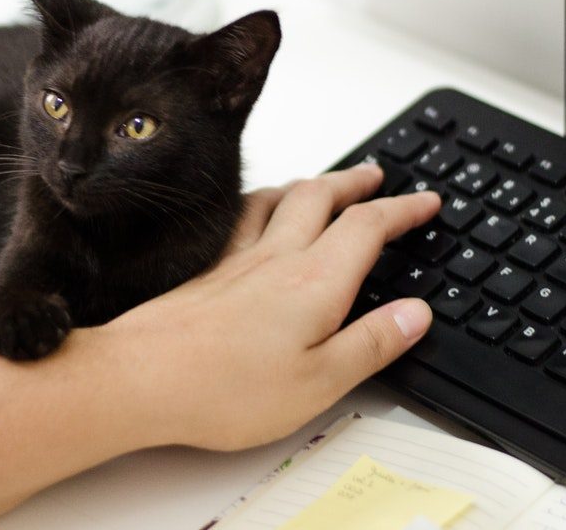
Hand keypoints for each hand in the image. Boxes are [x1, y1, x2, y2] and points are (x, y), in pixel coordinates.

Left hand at [97, 164, 439, 451]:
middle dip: (356, 182)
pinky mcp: (206, 271)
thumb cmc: (222, 389)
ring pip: (280, 199)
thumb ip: (370, 344)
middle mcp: (276, 259)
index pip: (368, 228)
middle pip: (322, 197)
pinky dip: (262, 201)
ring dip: (311, 184)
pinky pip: (242, 216)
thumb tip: (415, 314)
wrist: (139, 378)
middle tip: (378, 175)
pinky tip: (255, 211)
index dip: (403, 210)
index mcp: (315, 283)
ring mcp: (236, 260)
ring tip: (325, 183)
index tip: (426, 202)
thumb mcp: (318, 383)